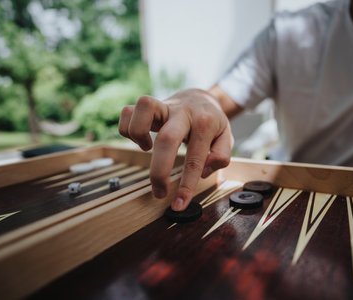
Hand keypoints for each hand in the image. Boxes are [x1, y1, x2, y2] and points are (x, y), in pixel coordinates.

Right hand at [119, 89, 232, 210]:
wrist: (200, 97)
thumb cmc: (211, 122)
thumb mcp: (226, 137)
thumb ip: (221, 155)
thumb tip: (203, 171)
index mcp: (205, 123)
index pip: (195, 159)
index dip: (186, 185)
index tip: (179, 204)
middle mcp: (183, 113)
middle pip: (167, 139)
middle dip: (159, 171)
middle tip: (158, 192)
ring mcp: (164, 106)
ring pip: (143, 107)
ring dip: (138, 133)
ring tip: (147, 148)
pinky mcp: (148, 106)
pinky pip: (128, 111)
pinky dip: (127, 128)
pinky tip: (141, 140)